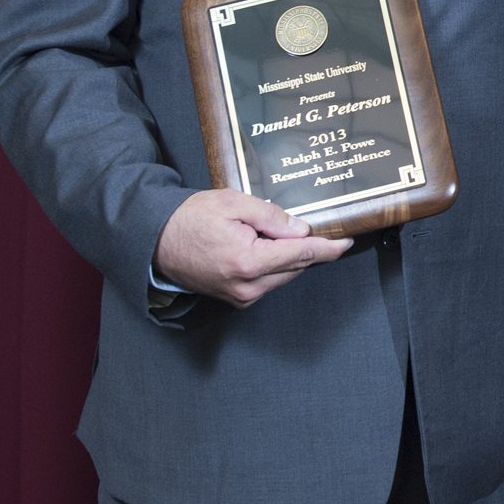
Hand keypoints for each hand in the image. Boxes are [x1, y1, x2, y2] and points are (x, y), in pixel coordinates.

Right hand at [153, 189, 351, 308]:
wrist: (157, 241)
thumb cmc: (190, 219)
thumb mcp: (234, 204)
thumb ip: (272, 217)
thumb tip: (301, 230)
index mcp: (248, 262)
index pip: (301, 255)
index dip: (327, 249)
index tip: (347, 243)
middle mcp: (247, 286)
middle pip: (295, 267)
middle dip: (302, 247)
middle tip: (295, 224)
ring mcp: (241, 297)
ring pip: (282, 276)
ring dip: (286, 257)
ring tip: (264, 233)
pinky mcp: (236, 299)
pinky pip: (268, 282)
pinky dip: (272, 265)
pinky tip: (258, 247)